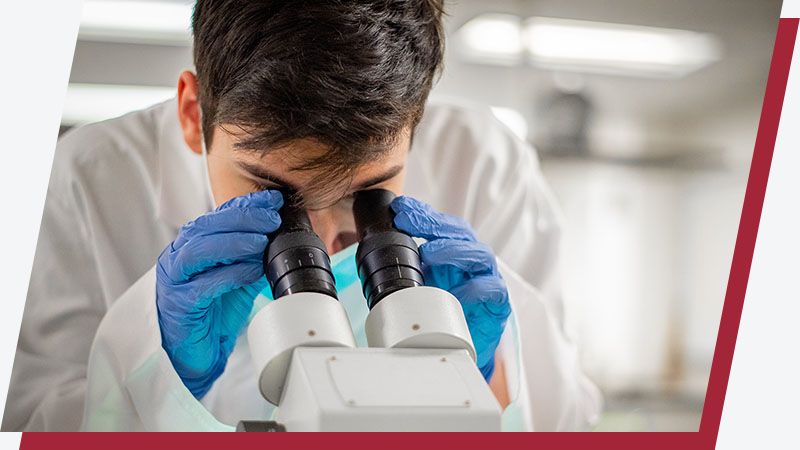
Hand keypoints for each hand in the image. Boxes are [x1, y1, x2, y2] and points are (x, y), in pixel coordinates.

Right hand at [156, 190, 282, 397]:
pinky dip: (230, 274)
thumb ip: (254, 255)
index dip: (247, 204)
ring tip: (262, 241)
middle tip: (272, 218)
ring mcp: (175, 280)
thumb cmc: (214, 311)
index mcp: (193, 244)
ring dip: (234, 242)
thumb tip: (281, 234)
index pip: (218, 216)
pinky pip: (203, 285)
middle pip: (207, 226)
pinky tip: (251, 270)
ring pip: (199, 250)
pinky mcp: (178, 304)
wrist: (196, 352)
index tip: (274, 200)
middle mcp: (179, 256)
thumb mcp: (239, 275)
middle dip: (243, 218)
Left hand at [391, 196, 510, 380]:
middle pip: (460, 233)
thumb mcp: (419, 286)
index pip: (440, 225)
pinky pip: (492, 290)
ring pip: (478, 254)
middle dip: (434, 224)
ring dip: (453, 250)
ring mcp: (487, 279)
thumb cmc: (442, 312)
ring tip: (429, 253)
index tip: (400, 209)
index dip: (422, 214)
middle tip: (408, 221)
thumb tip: (372, 254)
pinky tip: (459, 291)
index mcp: (451, 252)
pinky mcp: (498, 304)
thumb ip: (405, 269)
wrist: (461, 348)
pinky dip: (476, 288)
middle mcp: (470, 261)